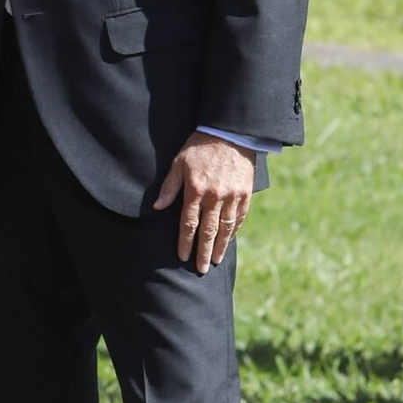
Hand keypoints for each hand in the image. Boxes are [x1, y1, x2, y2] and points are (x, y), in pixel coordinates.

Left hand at [153, 132, 255, 274]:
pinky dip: (234, 231)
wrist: (230, 133)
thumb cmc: (200, 146)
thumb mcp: (179, 162)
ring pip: (225, 228)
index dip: (185, 241)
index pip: (189, 223)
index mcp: (195, 190)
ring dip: (220, 246)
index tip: (182, 256)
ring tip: (216, 260)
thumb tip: (157, 207)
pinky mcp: (245, 193)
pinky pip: (239, 217)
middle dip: (203, 252)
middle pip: (208, 231)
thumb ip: (169, 186)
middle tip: (201, 269)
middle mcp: (214, 197)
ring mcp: (232, 196)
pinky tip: (229, 240)